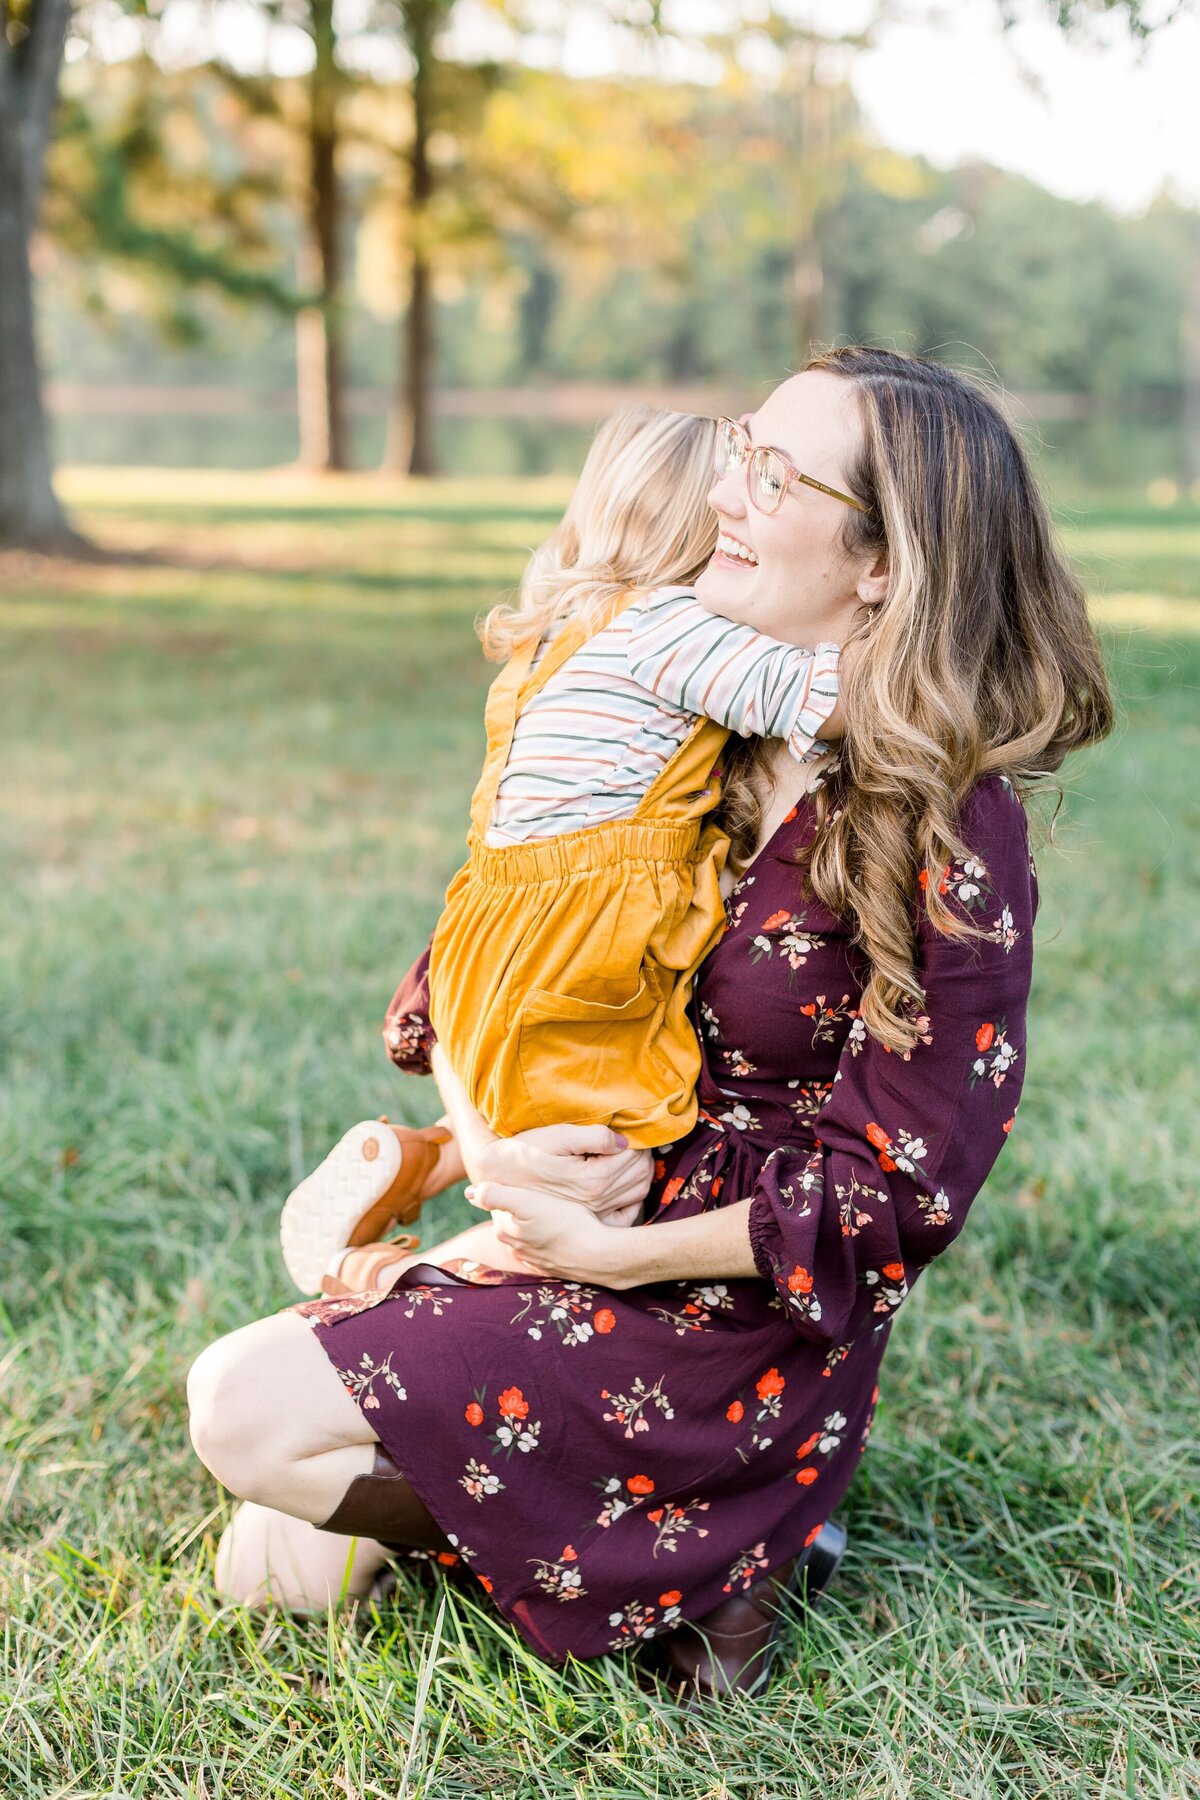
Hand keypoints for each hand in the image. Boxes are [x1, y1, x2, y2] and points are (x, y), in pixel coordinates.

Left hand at [465, 1181, 632, 1285]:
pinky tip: (563, 1229)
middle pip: (513, 1221)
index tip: (525, 1177)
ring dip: (536, 1224)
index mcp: (506, 1231)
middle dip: (521, 1207)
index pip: (498, 1204)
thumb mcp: (527, 1202)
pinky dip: (550, 1239)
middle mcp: (516, 1249)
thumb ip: (496, 1195)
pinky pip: (546, 1248)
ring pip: (529, 1236)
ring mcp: (535, 1261)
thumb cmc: (565, 1222)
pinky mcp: (553, 1267)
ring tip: (553, 1208)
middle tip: (540, 1190)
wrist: (599, 1255)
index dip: (510, 1189)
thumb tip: (468, 1191)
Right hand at [474, 1125, 652, 1220]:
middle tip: (636, 1138)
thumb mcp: (557, 1136)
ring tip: (632, 1154)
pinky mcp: (590, 1219)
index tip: (633, 1127)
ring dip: (643, 1172)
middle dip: (644, 1154)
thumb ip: (593, 1137)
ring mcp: (595, 1213)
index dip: (639, 1139)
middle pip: (640, 1175)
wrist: (500, 1176)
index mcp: (592, 1180)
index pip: (634, 1157)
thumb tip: (623, 1140)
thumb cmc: (527, 1150)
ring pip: (639, 1192)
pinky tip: (628, 1183)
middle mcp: (597, 1201)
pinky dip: (635, 1199)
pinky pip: (627, 1215)